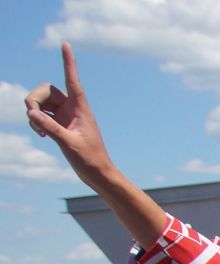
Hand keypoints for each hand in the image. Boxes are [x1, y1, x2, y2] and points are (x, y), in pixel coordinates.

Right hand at [23, 44, 114, 190]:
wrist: (98, 174)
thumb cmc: (90, 160)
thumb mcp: (68, 144)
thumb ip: (50, 128)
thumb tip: (32, 113)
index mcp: (80, 108)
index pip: (72, 79)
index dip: (68, 62)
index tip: (66, 44)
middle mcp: (72, 108)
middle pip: (46, 91)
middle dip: (34, 100)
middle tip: (33, 117)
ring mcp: (65, 116)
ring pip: (41, 102)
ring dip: (33, 112)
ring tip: (39, 131)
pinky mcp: (60, 124)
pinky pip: (41, 114)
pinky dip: (36, 120)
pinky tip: (40, 134)